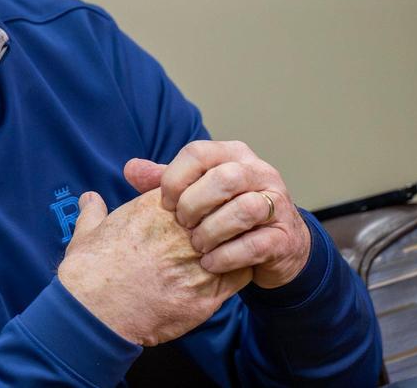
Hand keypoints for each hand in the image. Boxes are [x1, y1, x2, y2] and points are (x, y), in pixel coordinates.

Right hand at [57, 188, 252, 346]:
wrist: (94, 312)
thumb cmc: (89, 271)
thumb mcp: (86, 232)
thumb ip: (93, 212)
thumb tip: (89, 199)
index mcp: (155, 209)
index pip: (196, 190)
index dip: (198, 200)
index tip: (192, 212)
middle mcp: (182, 232)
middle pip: (222, 212)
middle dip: (222, 219)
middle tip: (214, 231)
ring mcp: (197, 263)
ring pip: (238, 241)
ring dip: (234, 245)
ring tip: (226, 252)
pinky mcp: (207, 294)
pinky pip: (241, 274)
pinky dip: (238, 271)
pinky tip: (225, 276)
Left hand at [125, 141, 311, 288]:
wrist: (275, 246)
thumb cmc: (225, 213)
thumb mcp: (195, 192)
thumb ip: (165, 180)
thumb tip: (130, 168)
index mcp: (232, 154)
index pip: (198, 152)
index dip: (175, 178)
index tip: (165, 204)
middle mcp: (259, 172)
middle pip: (224, 178)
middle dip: (195, 204)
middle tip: (182, 225)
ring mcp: (277, 204)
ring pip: (245, 209)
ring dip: (212, 231)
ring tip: (196, 245)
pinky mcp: (285, 237)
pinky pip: (256, 244)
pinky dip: (227, 256)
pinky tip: (210, 263)